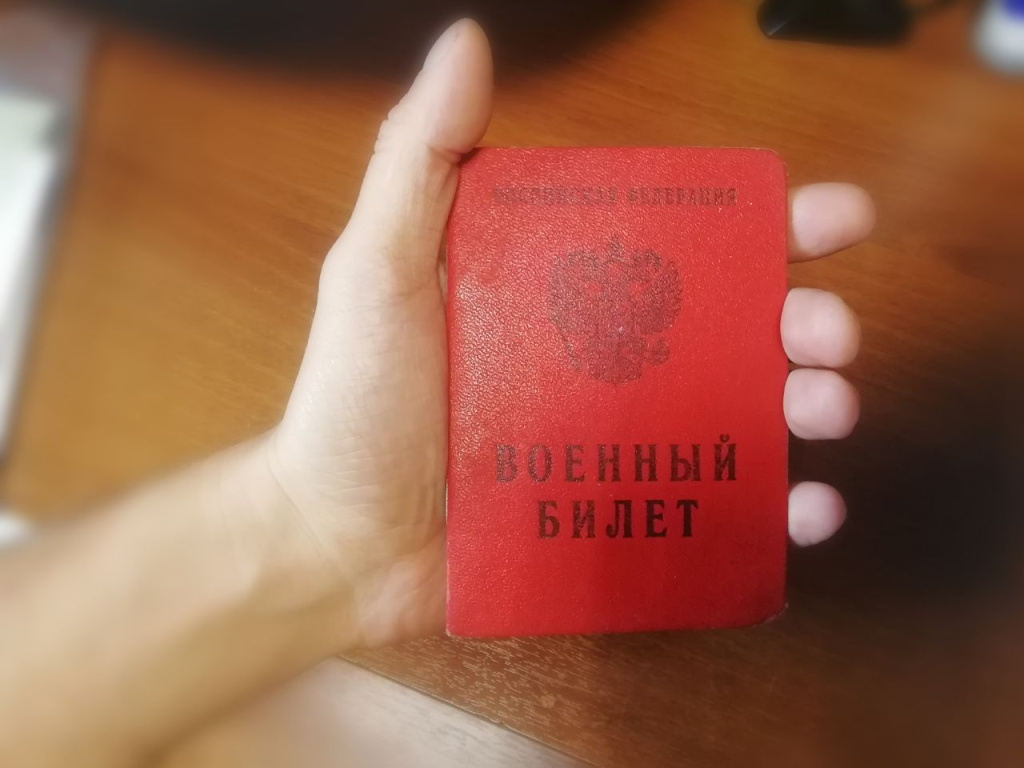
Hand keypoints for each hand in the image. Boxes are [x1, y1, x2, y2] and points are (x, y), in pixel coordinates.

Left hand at [265, 19, 873, 649]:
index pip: (684, 244)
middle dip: (806, 323)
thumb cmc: (353, 404)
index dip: (768, 226)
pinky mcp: (619, 515)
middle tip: (831, 336)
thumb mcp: (378, 269)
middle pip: (733, 328)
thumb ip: (419, 159)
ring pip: (741, 415)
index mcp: (566, 291)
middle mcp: (605, 361)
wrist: (336, 547)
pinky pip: (714, 509)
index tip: (831, 218)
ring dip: (810, 407)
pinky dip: (773, 511)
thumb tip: (466, 40)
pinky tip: (807, 510)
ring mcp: (618, 444)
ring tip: (826, 410)